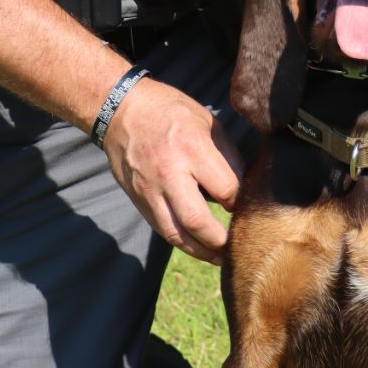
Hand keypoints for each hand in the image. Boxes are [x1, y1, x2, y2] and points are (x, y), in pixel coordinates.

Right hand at [102, 78, 244, 263]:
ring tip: (220, 258)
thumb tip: (244, 188)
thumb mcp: (207, 122)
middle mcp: (169, 173)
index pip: (225, 189)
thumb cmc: (169, 111)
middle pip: (197, 221)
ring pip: (176, 233)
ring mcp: (149, 189)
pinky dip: (182, 241)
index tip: (247, 208)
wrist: (120, 110)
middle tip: (238, 247)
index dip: (240, 204)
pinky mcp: (137, 199)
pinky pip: (161, 228)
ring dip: (201, 251)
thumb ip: (227, 156)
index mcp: (192, 148)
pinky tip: (197, 245)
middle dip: (220, 240)